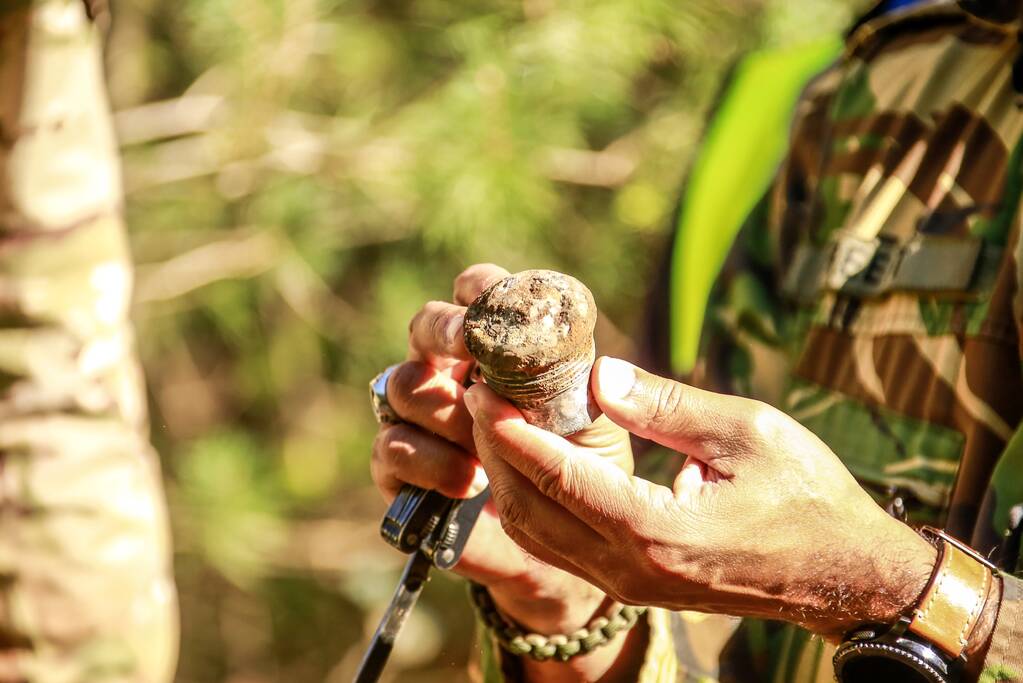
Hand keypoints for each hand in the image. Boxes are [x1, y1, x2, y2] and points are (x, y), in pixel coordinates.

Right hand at [370, 264, 633, 643]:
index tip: (493, 305)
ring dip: (443, 409)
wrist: (562, 542)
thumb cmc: (579, 467)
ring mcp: (421, 419)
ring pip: (403, 385)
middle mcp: (452, 371)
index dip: (479, 290)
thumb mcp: (591, 423)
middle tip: (468, 349)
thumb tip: (603, 371)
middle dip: (442, 332)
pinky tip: (469, 483)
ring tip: (483, 440)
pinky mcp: (402, 469)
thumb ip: (583, 389)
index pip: (475, 292)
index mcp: (497, 346)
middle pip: (423, 326)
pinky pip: (392, 447)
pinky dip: (432, 462)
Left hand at [465, 356, 939, 637]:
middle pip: (533, 510)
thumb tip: (600, 376)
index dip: (513, 434)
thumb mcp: (746, 434)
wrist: (841, 576)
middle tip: (478, 394)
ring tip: (494, 421)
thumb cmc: (806, 497)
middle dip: (495, 451)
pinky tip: (528, 461)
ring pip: (539, 534)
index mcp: (659, 532)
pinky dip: (533, 502)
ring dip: (507, 478)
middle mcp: (632, 568)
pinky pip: (561, 545)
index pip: (561, 480)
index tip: (483, 390)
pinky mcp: (633, 583)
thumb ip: (668, 406)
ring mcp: (629, 584)